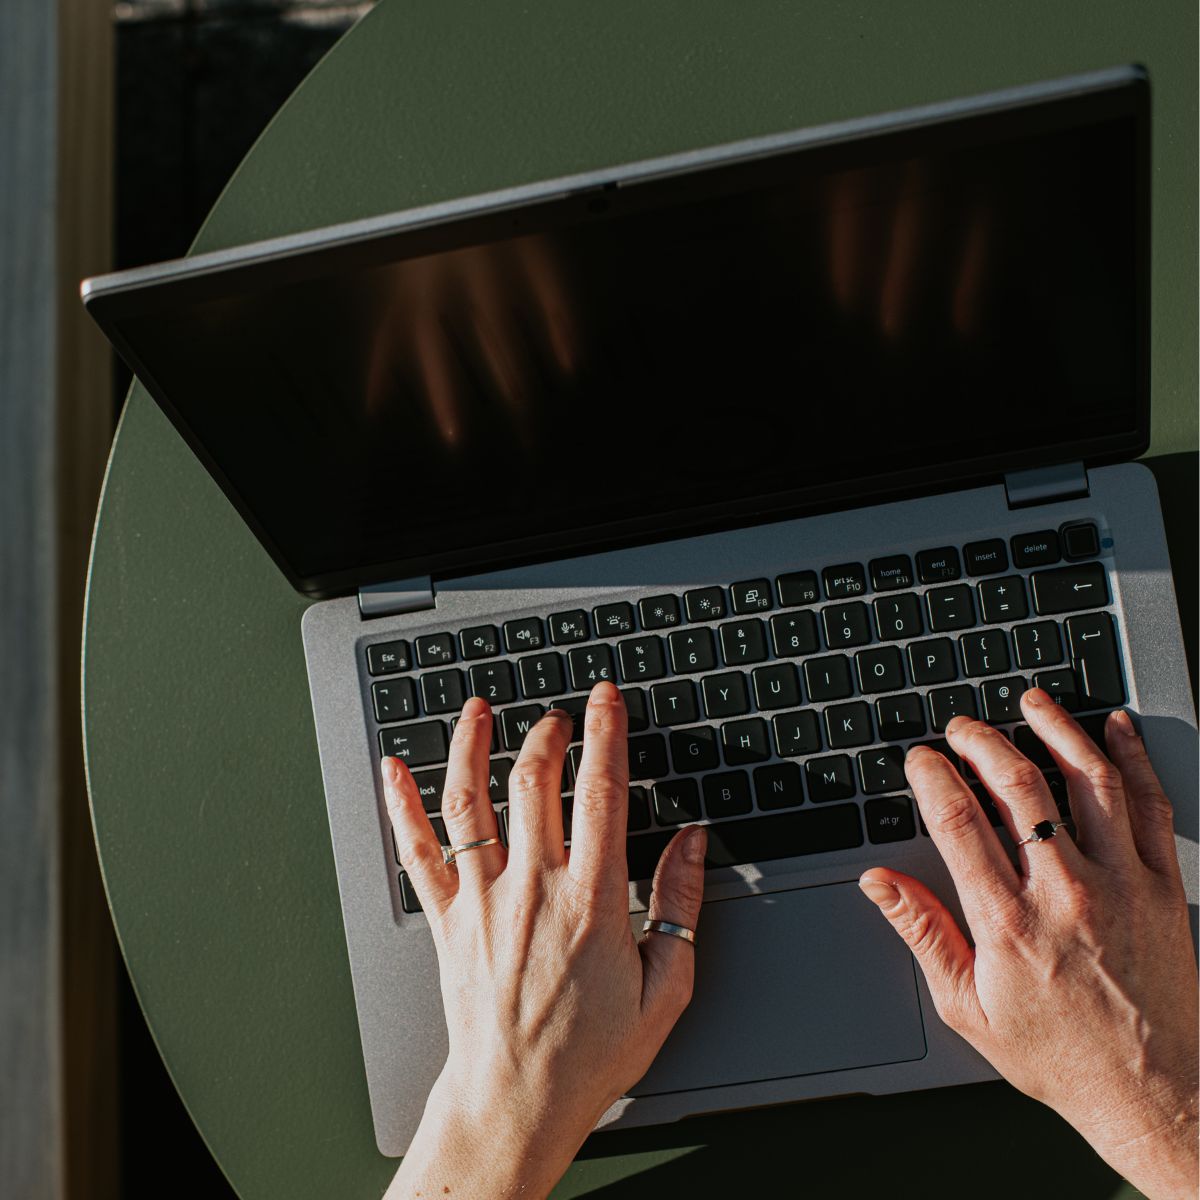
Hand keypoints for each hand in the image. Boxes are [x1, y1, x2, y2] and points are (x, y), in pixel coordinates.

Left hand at [381, 683, 706, 1198]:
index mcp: (591, 901)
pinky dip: (401, 806)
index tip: (607, 701)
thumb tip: (691, 842)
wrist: (516, 1101)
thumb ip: (679, 905)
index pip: (601, 793)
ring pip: (470, 802)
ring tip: (479, 710)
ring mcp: (482, 902)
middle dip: (547, 732)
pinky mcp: (447, 921)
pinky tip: (393, 770)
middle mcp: (532, 890)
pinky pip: (418, 853)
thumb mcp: (665, 988)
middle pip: (533, 782)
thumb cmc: (589, 1053)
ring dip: (472, 746)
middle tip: (558, 714)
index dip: (606, 734)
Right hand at [860, 689, 1197, 1199]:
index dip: (933, 775)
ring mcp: (1121, 884)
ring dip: (1056, 729)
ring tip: (1032, 702)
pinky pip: (1150, 805)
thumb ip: (922, 933)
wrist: (1154, 1093)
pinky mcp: (1163, 886)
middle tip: (963, 726)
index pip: (958, 821)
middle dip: (982, 741)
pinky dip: (1132, 760)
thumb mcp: (967, 1008)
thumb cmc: (1058, 1055)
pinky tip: (1115, 730)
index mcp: (1007, 922)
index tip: (922, 758)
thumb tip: (878, 883)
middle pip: (1018, 785)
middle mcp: (1065, 893)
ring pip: (1087, 780)